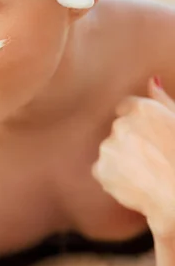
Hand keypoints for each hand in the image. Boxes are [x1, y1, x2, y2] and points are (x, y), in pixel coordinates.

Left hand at [92, 77, 174, 238]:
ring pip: (111, 151)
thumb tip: (152, 80)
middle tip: (153, 160)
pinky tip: (136, 185)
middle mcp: (121, 124)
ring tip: (147, 175)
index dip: (138, 125)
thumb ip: (163, 100)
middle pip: (119, 130)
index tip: (148, 139)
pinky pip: (103, 170)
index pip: (126, 108)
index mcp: (142, 109)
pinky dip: (114, 177)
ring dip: (122, 160)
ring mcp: (109, 147)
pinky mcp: (100, 170)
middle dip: (130, 142)